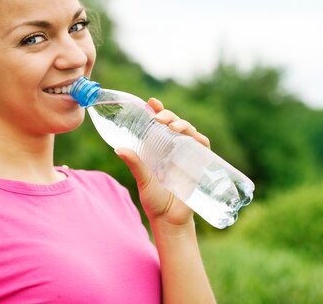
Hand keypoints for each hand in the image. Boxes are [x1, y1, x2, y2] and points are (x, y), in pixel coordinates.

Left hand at [114, 98, 210, 226]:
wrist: (170, 220)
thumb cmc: (155, 201)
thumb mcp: (143, 180)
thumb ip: (135, 164)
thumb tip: (118, 149)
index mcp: (158, 148)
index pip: (159, 124)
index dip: (157, 110)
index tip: (151, 102)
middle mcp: (173, 148)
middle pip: (174, 124)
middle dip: (169, 115)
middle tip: (159, 116)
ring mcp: (187, 155)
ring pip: (189, 131)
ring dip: (182, 124)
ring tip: (172, 126)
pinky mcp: (200, 164)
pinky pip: (203, 146)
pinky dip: (199, 138)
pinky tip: (192, 136)